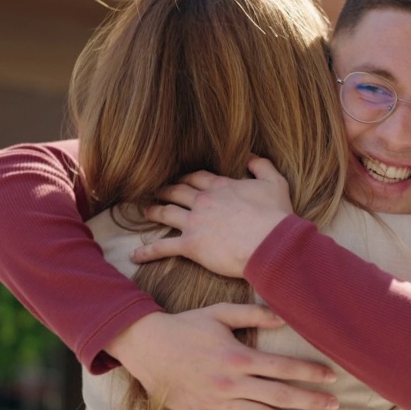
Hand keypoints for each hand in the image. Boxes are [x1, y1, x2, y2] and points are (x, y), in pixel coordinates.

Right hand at [105, 304, 338, 409]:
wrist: (147, 348)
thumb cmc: (185, 327)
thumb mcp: (219, 313)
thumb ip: (253, 315)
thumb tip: (283, 317)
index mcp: (237, 356)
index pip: (283, 367)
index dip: (310, 373)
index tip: (331, 378)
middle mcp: (231, 383)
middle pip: (280, 396)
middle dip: (311, 401)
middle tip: (335, 405)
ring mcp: (218, 402)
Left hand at [132, 157, 292, 276]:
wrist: (270, 242)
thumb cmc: (275, 216)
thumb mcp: (275, 183)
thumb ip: (261, 165)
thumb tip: (250, 154)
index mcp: (221, 187)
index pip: (197, 178)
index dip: (186, 177)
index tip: (180, 178)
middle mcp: (203, 201)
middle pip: (178, 191)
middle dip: (166, 190)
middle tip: (156, 190)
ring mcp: (194, 222)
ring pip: (166, 213)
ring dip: (154, 211)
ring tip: (145, 210)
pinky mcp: (191, 245)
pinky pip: (164, 247)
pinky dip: (148, 251)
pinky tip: (135, 255)